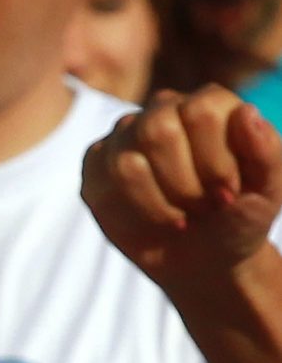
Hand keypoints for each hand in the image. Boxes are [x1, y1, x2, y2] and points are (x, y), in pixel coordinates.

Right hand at [83, 85, 281, 296]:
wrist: (207, 258)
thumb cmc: (240, 218)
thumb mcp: (269, 192)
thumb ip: (267, 151)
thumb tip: (245, 113)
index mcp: (210, 103)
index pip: (200, 112)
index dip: (214, 163)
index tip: (228, 195)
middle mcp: (164, 109)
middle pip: (157, 131)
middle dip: (184, 187)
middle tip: (202, 208)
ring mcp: (125, 135)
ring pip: (127, 163)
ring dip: (159, 204)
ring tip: (179, 217)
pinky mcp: (97, 164)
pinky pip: (101, 185)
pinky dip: (132, 214)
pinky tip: (152, 220)